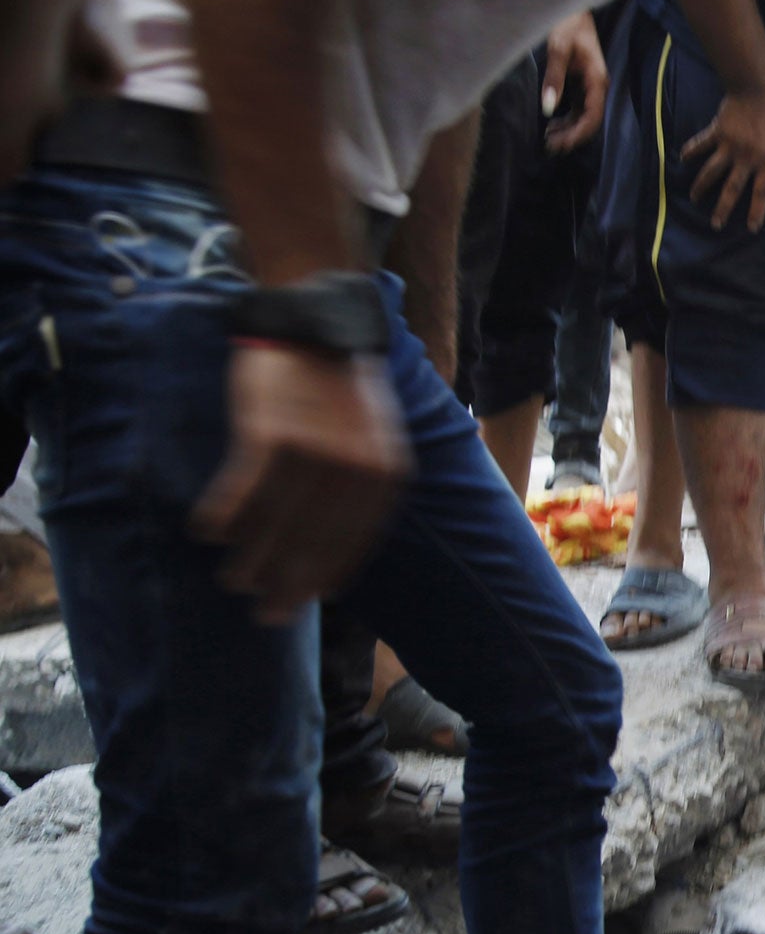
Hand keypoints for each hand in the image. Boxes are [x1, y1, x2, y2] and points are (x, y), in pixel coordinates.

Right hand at [190, 343, 409, 624]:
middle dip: (288, 583)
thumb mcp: (375, 438)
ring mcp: (315, 452)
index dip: (324, 578)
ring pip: (277, 522)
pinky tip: (208, 534)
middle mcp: (356, 470)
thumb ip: (363, 487)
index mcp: (387, 475)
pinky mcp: (273, 433)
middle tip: (265, 612)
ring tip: (234, 582)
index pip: (353, 543)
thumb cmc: (338, 388)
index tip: (303, 601)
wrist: (316, 321)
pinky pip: (244, 488)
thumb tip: (339, 549)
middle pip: (315, 542)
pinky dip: (225, 515)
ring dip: (252, 559)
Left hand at [541, 11, 607, 152]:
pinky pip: (577, 110)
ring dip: (568, 131)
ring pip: (583, 118)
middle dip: (571, 137)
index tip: (561, 143)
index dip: (578, 134)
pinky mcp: (581, 86)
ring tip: (548, 139)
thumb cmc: (568, 24)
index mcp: (597, 81)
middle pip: (589, 122)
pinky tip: (552, 125)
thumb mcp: (558, 49)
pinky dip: (566, 120)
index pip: (593, 117)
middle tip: (550, 146)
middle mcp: (597, 88)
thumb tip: (548, 108)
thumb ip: (554, 78)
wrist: (573, 10)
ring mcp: (590, 88)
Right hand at [680, 84, 764, 231]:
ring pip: (712, 171)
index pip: (762, 193)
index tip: (751, 228)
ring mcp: (729, 146)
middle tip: (715, 225)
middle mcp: (746, 158)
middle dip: (723, 209)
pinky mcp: (717, 132)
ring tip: (694, 199)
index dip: (757, 211)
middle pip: (732, 189)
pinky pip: (701, 144)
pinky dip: (691, 150)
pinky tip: (682, 159)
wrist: (758, 89)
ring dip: (701, 186)